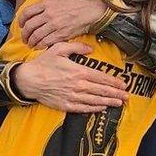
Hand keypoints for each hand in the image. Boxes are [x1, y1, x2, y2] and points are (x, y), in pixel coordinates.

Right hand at [12, 42, 128, 112]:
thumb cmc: (43, 64)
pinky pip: (83, 108)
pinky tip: (102, 108)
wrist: (28, 80)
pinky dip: (94, 108)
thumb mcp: (59, 48)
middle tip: (126, 96)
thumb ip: (77, 47)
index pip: (101, 77)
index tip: (123, 84)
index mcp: (79, 71)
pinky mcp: (66, 105)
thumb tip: (91, 49)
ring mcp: (73, 96)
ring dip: (109, 102)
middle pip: (102, 90)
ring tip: (119, 103)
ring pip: (95, 100)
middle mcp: (78, 85)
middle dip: (116, 93)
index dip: (114, 82)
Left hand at [18, 0, 108, 48]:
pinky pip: (46, 42)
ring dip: (31, 41)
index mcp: (47, 3)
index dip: (21, 20)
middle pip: (29, 26)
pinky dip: (40, 46)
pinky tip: (39, 47)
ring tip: (30, 44)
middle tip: (24, 38)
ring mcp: (54, 25)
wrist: (93, 9)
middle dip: (24, 34)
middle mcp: (48, 14)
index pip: (27, 12)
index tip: (21, 25)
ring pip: (36, 36)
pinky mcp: (61, 34)